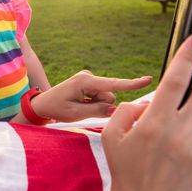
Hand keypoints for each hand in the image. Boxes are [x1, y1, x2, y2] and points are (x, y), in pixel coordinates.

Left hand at [31, 71, 151, 122]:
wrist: (43, 104)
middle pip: (109, 96)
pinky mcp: (88, 83)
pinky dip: (92, 103)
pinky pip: (99, 97)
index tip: (148, 80)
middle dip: (100, 106)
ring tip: (78, 106)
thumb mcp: (76, 113)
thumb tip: (115, 108)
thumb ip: (97, 110)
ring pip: (105, 98)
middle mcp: (88, 76)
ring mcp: (88, 79)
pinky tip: (79, 103)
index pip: (113, 84)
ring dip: (95, 105)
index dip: (131, 84)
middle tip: (80, 109)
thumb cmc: (56, 108)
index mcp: (85, 81)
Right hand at [103, 34, 191, 190]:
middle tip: (185, 96)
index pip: (174, 82)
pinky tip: (175, 162)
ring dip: (186, 126)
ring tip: (168, 148)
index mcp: (155, 125)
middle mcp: (180, 136)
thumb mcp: (112, 135)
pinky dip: (190, 147)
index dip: (187, 57)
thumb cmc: (124, 169)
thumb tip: (150, 102)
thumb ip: (129, 109)